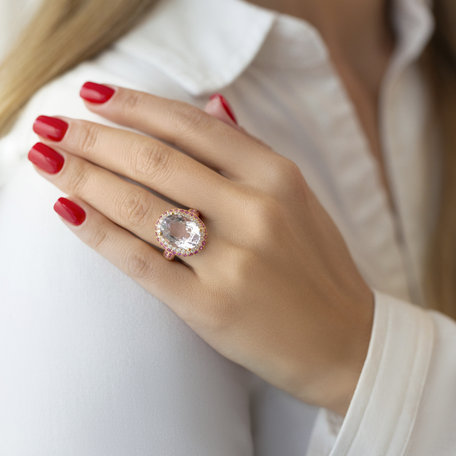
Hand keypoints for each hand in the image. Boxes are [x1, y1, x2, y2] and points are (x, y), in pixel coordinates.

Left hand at [28, 82, 373, 416]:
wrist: (345, 341)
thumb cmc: (317, 268)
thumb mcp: (298, 199)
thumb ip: (251, 155)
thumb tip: (212, 105)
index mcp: (277, 177)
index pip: (192, 125)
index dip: (136, 105)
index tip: (95, 96)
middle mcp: (255, 211)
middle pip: (155, 160)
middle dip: (94, 137)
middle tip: (52, 124)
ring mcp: (231, 261)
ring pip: (139, 206)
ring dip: (83, 177)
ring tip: (46, 158)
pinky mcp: (209, 307)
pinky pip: (140, 262)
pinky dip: (97, 233)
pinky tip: (67, 210)